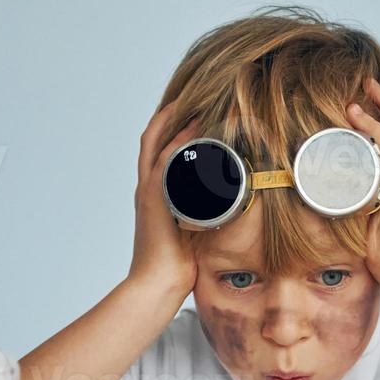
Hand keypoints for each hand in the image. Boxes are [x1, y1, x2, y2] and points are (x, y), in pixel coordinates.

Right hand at [129, 101, 200, 298]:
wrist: (157, 284)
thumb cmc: (176, 266)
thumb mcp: (194, 234)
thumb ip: (207, 220)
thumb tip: (232, 216)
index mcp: (156, 193)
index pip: (159, 149)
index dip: (173, 126)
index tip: (194, 110)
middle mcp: (148, 187)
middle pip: (153, 137)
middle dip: (171, 113)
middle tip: (193, 95)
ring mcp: (148, 191)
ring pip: (157, 142)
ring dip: (176, 119)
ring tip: (196, 101)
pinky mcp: (152, 199)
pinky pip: (163, 160)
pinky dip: (176, 141)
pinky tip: (193, 126)